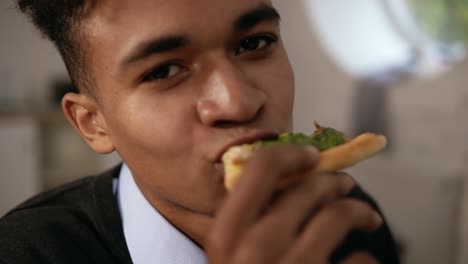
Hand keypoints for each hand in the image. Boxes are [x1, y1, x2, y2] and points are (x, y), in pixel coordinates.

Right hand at [206, 144, 381, 263]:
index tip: (311, 155)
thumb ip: (246, 219)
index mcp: (227, 232)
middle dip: (335, 181)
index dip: (294, 153)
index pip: (262, 167)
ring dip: (361, 211)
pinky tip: (363, 261)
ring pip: (340, 216)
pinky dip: (366, 260)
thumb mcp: (228, 253)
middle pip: (310, 188)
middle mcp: (256, 247)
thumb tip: (284, 175)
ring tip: (367, 217)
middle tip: (345, 184)